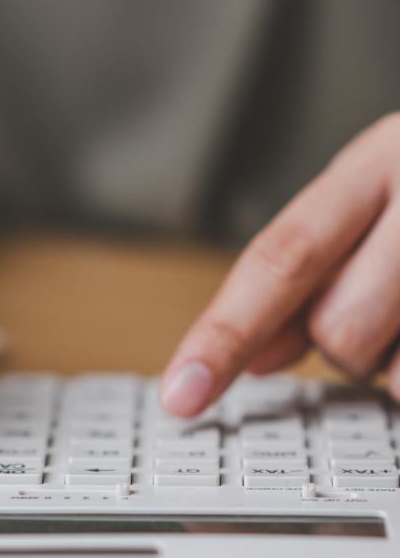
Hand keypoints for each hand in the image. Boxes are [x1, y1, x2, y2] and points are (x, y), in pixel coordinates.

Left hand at [161, 113, 399, 415]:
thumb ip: (312, 273)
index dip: (223, 334)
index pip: (279, 259)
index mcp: (378, 162)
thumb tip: (254, 355)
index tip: (180, 395)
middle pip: (341, 328)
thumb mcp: (380, 205)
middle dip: (351, 347)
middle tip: (388, 313)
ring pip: (399, 374)